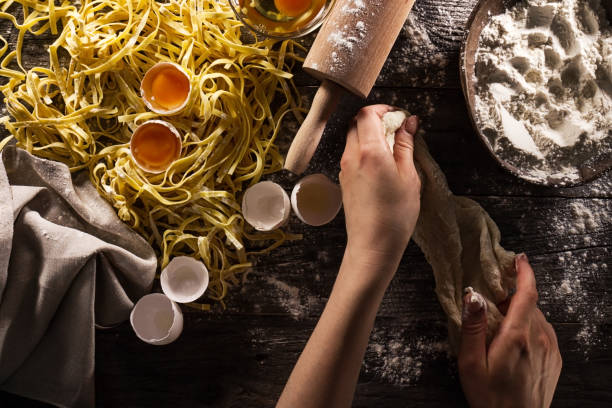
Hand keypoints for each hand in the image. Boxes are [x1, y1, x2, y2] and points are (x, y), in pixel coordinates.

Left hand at [339, 105, 420, 265]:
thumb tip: (409, 122)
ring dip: (370, 136)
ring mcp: (344, 168)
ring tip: (392, 151)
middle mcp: (352, 156)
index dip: (384, 110)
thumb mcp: (409, 176)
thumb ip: (406, 145)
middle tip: (398, 132)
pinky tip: (382, 166)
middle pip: (357, 123)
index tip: (400, 118)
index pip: (367, 114)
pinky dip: (365, 150)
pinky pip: (352, 154)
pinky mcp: (344, 179)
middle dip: (377, 120)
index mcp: (369, 151)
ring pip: (353, 138)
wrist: (373, 244)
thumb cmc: (395, 214)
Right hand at [458, 254, 561, 407]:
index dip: (525, 272)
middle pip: (529, 304)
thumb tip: (473, 296)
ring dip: (520, 313)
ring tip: (500, 326)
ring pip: (537, 318)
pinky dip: (529, 327)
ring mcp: (551, 350)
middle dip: (512, 296)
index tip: (519, 259)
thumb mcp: (471, 363)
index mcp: (518, 336)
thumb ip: (473, 327)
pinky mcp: (555, 360)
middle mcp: (539, 339)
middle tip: (491, 302)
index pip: (527, 293)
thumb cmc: (490, 397)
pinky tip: (513, 342)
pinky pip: (543, 332)